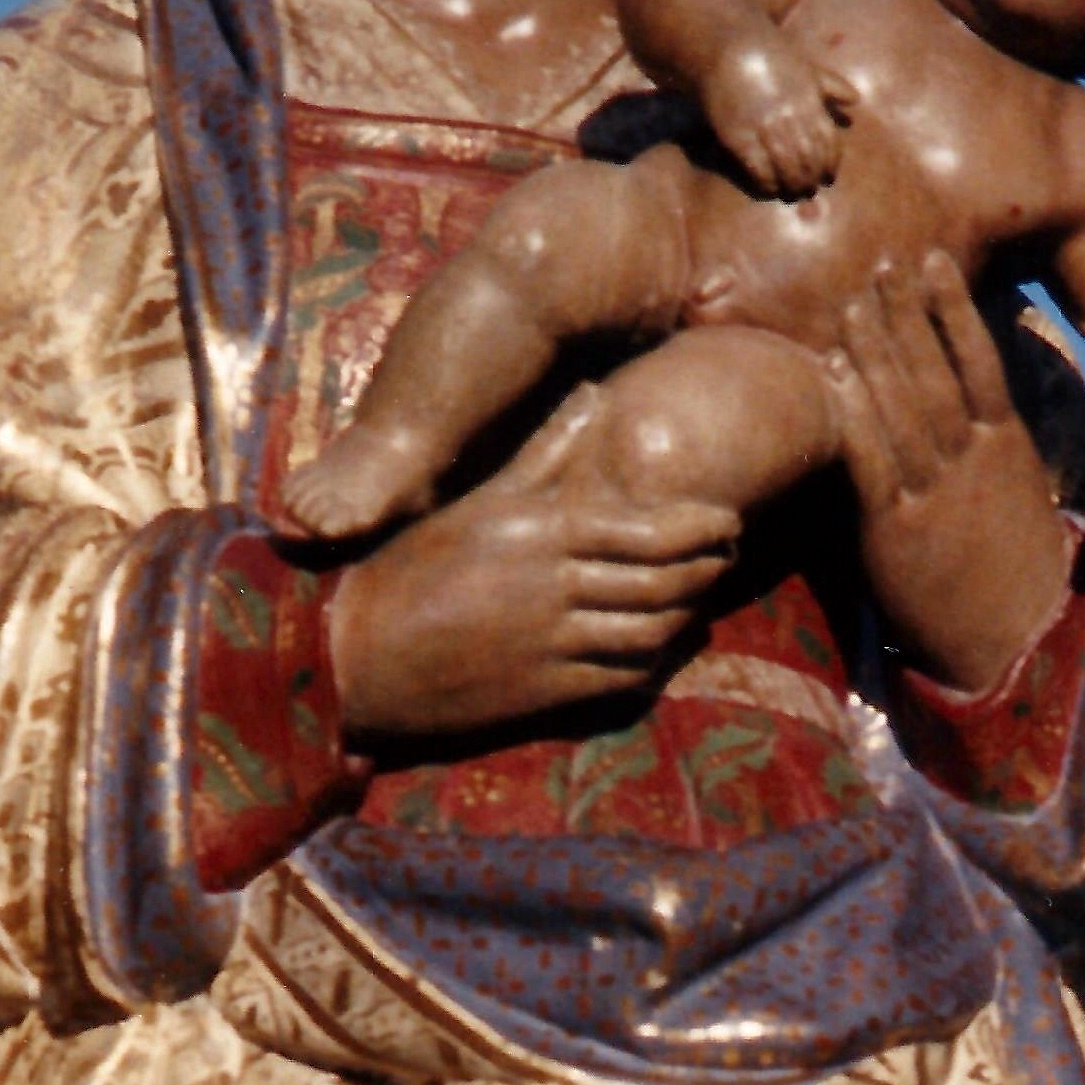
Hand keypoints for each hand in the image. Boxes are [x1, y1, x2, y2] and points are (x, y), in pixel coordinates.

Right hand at [322, 421, 737, 744]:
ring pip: (652, 632)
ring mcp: (555, 642)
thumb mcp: (480, 498)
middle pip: (665, 582)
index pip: (654, 529)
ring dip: (686, 619)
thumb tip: (591, 393)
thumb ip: (543, 452)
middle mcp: (559, 584)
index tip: (728, 522)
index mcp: (547, 529)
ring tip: (699, 603)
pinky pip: (623, 679)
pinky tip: (659, 653)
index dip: (703, 528)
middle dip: (707, 571)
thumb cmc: (413, 566)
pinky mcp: (545, 692)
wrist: (355, 651)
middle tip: (727, 560)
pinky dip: (653, 666)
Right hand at [702, 28, 849, 197]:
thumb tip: (856, 100)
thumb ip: (831, 85)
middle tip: (809, 190)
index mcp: (810, 101)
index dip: (831, 163)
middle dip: (812, 179)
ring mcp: (764, 127)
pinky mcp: (739, 135)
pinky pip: (758, 168)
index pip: (829, 142)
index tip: (828, 176)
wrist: (729, 47)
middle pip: (809, 159)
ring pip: (787, 167)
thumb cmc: (769, 56)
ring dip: (792, 184)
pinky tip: (769, 187)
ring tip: (792, 192)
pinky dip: (767, 181)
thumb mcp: (805, 67)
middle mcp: (791, 117)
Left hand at [830, 256, 1069, 688]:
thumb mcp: (1015, 497)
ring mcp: (933, 492)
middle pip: (935, 368)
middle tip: (881, 257)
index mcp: (1007, 447)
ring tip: (852, 297)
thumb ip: (990, 450)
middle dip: (907, 310)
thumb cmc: (1011, 571)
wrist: (1016, 644)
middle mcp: (972, 459)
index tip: (933, 260)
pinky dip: (851, 411)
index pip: (979, 360)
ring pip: (901, 403)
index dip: (953, 307)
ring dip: (874, 345)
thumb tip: (971, 410)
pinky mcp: (895, 530)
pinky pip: (869, 459)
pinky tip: (833, 372)